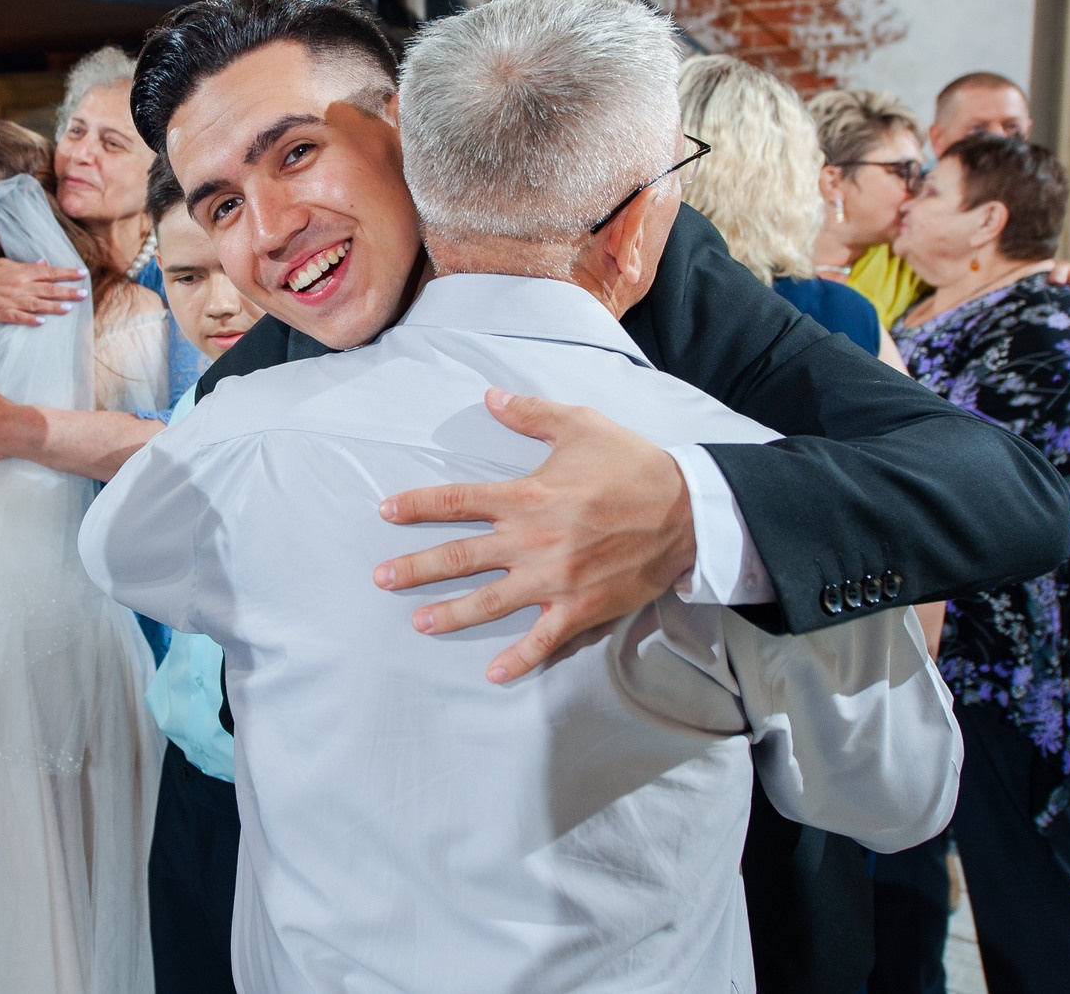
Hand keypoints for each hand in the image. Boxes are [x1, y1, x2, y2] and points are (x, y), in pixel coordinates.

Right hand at [0, 258, 87, 326]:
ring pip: (36, 304)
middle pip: (47, 288)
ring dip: (53, 307)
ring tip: (69, 308)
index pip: (49, 272)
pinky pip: (18, 317)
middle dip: (67, 291)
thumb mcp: (5, 265)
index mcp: (21, 272)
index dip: (67, 273)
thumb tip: (44, 262)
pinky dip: (30, 320)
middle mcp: (19, 285)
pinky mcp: (1, 313)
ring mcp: (11, 300)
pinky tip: (42, 322)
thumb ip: (26, 265)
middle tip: (84, 293)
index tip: (83, 274)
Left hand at [373, 389, 695, 683]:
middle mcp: (533, 541)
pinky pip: (544, 640)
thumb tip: (490, 397)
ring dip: (451, 613)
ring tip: (419, 622)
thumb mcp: (580, 425)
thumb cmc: (632, 465)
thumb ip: (530, 414)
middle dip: (417, 567)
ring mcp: (555, 580)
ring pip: (491, 602)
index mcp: (527, 496)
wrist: (687, 511)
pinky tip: (493, 673)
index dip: (419, 506)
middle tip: (382, 577)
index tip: (387, 512)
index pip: (458, 501)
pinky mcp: (580, 607)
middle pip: (462, 557)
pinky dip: (519, 658)